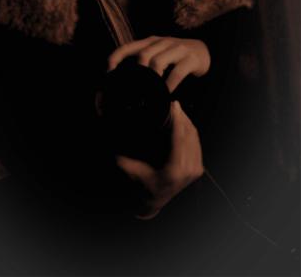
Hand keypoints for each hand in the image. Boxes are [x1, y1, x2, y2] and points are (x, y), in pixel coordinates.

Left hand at [108, 36, 210, 91]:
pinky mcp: (190, 59)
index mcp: (150, 42)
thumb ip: (144, 65)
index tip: (108, 73)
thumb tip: (126, 84)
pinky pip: (177, 72)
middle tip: (132, 90)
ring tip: (149, 93)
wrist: (205, 51)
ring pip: (158, 62)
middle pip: (143, 55)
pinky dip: (169, 85)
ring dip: (151, 79)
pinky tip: (166, 94)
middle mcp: (162, 42)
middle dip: (135, 73)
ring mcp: (177, 49)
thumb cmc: (176, 57)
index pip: (127, 47)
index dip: (115, 58)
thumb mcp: (158, 55)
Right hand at [116, 101, 203, 218]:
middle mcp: (188, 171)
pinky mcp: (198, 169)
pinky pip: (196, 143)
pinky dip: (189, 130)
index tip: (173, 104)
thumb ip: (118, 150)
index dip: (177, 118)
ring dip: (186, 121)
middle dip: (181, 116)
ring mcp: (195, 171)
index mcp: (173, 170)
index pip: (178, 137)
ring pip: (194, 136)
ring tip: (176, 109)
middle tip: (173, 103)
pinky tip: (182, 121)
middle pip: (188, 134)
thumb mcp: (127, 167)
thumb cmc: (138, 184)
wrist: (152, 201)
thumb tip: (107, 128)